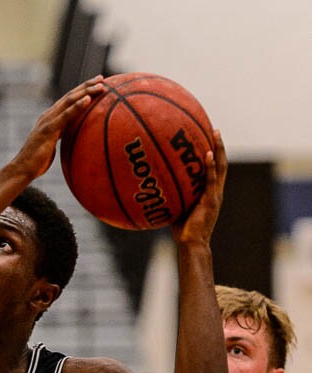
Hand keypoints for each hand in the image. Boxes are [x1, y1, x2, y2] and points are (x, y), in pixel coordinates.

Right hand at [11, 76, 105, 180]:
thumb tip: (74, 138)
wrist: (23, 168)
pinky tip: (88, 99)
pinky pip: (66, 115)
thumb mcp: (52, 145)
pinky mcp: (48, 129)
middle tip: (102, 78)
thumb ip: (61, 137)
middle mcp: (48, 115)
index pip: (68, 100)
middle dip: (86, 86)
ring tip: (100, 86)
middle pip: (70, 96)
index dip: (82, 90)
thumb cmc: (38, 160)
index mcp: (50, 117)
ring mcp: (47, 120)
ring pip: (69, 101)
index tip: (97, 83)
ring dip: (86, 92)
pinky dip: (77, 106)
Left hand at [172, 129, 227, 244]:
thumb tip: (150, 180)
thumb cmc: (181, 227)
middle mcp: (215, 191)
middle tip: (214, 129)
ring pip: (221, 167)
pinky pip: (211, 180)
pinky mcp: (211, 201)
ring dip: (219, 150)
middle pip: (221, 163)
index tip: (208, 137)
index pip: (214, 169)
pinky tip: (207, 154)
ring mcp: (215, 195)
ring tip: (215, 134)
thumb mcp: (175, 205)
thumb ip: (170, 192)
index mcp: (209, 192)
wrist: (191, 243)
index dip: (213, 153)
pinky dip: (211, 166)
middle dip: (219, 146)